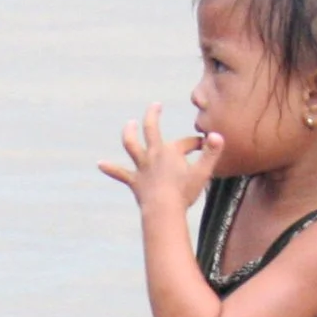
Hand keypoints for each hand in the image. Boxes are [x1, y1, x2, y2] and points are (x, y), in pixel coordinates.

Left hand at [99, 102, 219, 213]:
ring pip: (131, 145)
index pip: (187, 142)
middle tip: (156, 105)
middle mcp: (154, 154)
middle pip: (151, 129)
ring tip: (129, 124)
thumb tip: (218, 135)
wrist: (163, 211)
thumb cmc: (184, 192)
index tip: (206, 149)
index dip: (198, 144)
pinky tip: (99, 164)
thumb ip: (212, 152)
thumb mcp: (203, 172)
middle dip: (153, 115)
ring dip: (129, 133)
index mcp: (171, 151)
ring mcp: (142, 167)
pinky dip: (109, 168)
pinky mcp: (134, 181)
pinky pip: (120, 173)